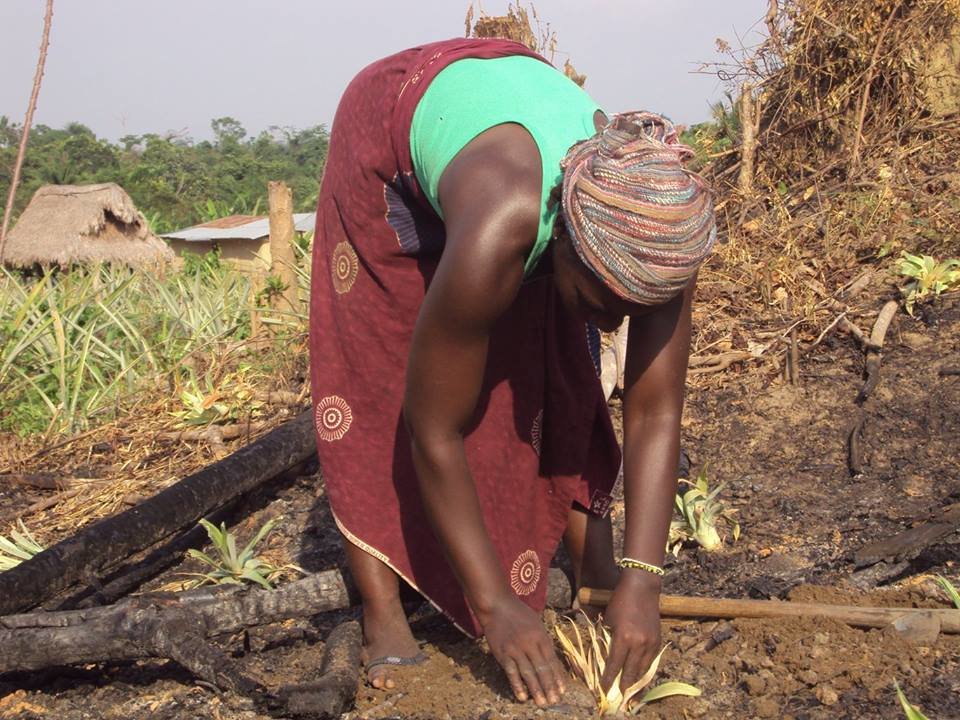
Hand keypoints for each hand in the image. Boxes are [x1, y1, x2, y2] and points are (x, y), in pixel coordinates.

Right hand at [481, 596, 566, 705]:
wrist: (497, 606)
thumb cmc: (519, 614)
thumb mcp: (536, 624)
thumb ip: (544, 641)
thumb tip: (552, 661)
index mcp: (541, 636)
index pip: (552, 660)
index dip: (558, 677)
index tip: (562, 690)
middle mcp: (530, 643)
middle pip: (542, 669)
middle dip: (549, 686)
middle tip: (554, 701)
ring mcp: (516, 649)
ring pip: (528, 673)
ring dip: (536, 690)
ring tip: (542, 703)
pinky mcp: (503, 653)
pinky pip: (512, 673)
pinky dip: (517, 686)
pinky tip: (523, 697)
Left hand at [599, 572, 661, 692]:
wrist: (642, 588)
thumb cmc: (620, 601)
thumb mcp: (608, 620)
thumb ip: (607, 640)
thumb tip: (606, 659)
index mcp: (623, 638)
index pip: (614, 665)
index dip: (608, 679)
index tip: (603, 690)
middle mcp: (638, 643)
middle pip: (630, 672)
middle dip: (623, 687)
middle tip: (618, 698)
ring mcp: (650, 643)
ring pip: (643, 670)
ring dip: (636, 684)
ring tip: (631, 695)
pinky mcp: (658, 641)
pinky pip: (651, 662)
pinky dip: (645, 672)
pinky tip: (640, 679)